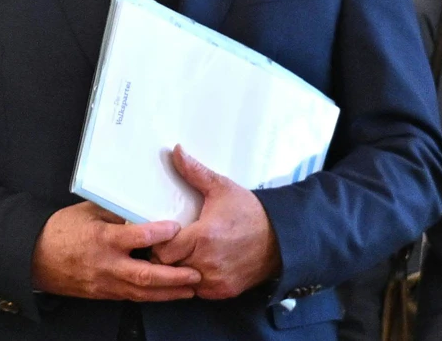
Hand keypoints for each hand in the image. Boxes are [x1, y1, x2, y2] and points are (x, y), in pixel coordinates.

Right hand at [32, 201, 203, 300]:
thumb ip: (116, 210)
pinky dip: (152, 297)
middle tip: (195, 273)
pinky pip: (132, 297)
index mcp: (102, 239)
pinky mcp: (104, 294)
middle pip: (145, 275)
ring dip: (168, 293)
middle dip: (174, 277)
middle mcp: (106, 265)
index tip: (178, 227)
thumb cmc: (61, 230)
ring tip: (190, 289)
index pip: (136, 238)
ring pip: (142, 293)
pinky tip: (168, 295)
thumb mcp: (88, 211)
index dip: (159, 233)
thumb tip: (142, 203)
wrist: (35, 257)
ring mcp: (105, 283)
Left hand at [150, 146, 283, 298]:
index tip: (165, 234)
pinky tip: (199, 266)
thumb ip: (195, 172)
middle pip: (168, 267)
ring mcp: (216, 279)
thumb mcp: (223, 188)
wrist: (281, 238)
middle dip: (165, 257)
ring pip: (181, 281)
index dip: (159, 242)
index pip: (162, 249)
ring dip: (179, 271)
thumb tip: (175, 150)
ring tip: (184, 256)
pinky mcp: (224, 291)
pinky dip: (195, 281)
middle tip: (170, 245)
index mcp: (203, 236)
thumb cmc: (250, 212)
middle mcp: (208, 262)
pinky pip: (197, 291)